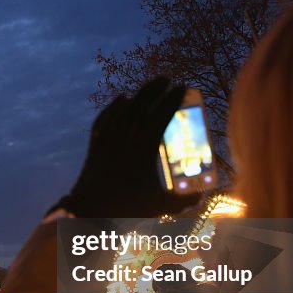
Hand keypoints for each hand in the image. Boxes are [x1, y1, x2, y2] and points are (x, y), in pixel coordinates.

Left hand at [52, 77, 201, 217]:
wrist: (90, 212)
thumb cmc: (127, 209)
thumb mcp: (161, 206)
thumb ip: (185, 200)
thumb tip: (202, 195)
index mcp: (144, 148)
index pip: (160, 115)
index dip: (172, 99)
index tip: (183, 88)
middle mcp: (124, 138)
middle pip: (141, 105)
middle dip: (155, 89)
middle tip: (168, 80)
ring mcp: (107, 139)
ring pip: (122, 109)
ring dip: (138, 94)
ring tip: (150, 87)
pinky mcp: (95, 144)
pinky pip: (105, 118)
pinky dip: (114, 107)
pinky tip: (121, 100)